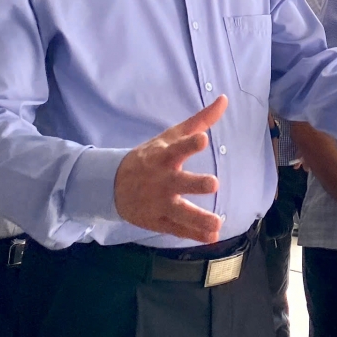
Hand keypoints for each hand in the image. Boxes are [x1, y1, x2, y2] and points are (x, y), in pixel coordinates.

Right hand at [114, 98, 225, 243]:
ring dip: (199, 219)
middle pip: (180, 183)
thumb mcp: (171, 136)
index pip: (178, 148)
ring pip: (180, 212)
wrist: (111, 184)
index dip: (189, 144)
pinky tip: (212, 237)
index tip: (202, 140)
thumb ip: (200, 121)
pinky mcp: (158, 221)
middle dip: (196, 183)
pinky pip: (177, 229)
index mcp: (164, 156)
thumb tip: (224, 99)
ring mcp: (159, 203)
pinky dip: (194, 235)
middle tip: (213, 183)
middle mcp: (162, 180)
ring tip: (218, 223)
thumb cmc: (150, 157)